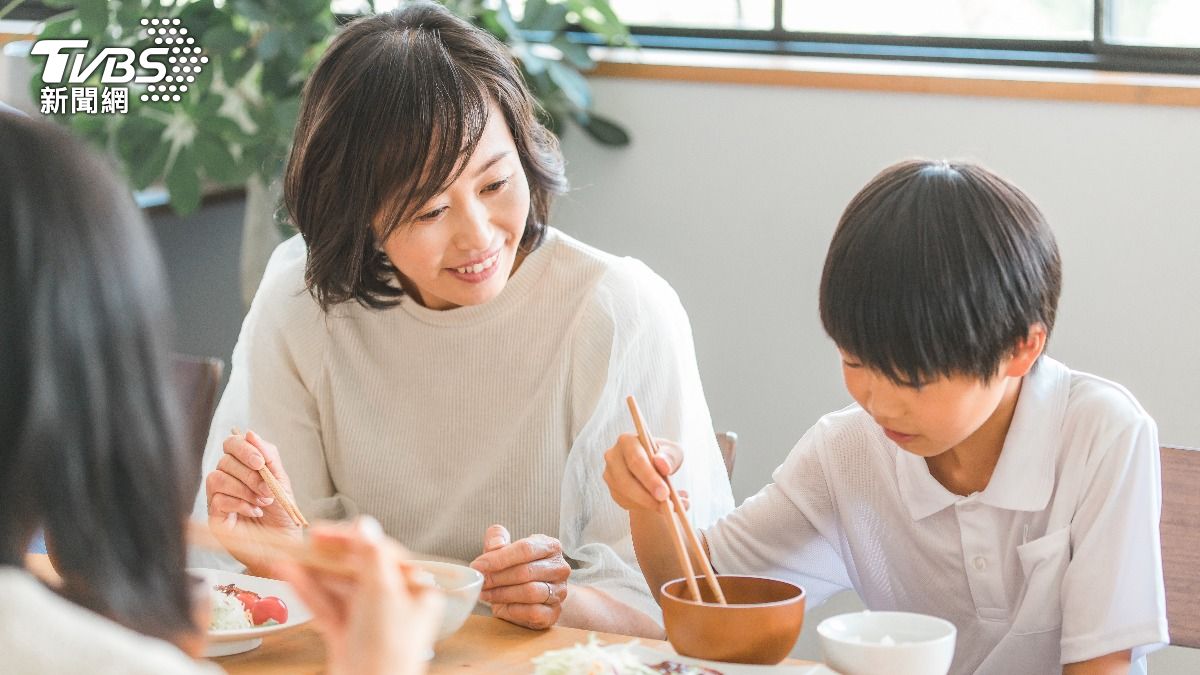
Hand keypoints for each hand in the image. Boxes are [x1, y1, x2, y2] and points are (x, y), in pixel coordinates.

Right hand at [204, 430, 301, 566]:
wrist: (283, 543)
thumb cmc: (282, 513)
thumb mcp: (280, 480)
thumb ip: (268, 456)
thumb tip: (250, 433)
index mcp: (243, 466)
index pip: (232, 444)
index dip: (244, 449)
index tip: (260, 462)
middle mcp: (227, 478)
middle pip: (225, 460)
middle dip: (250, 475)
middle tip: (267, 490)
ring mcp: (218, 496)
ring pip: (217, 478)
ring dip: (245, 489)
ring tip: (262, 502)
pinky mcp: (214, 515)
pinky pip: (218, 499)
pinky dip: (240, 504)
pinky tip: (253, 512)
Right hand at [274, 517, 443, 674]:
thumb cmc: (389, 649)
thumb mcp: (382, 592)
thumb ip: (371, 556)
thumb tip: (365, 525)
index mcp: (416, 589)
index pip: (382, 553)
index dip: (352, 539)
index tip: (326, 532)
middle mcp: (395, 603)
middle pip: (358, 569)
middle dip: (329, 556)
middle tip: (304, 541)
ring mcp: (370, 621)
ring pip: (338, 588)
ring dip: (313, 572)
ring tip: (287, 555)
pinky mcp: (348, 636)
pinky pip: (327, 607)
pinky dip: (309, 592)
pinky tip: (290, 575)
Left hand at [469, 525, 568, 629]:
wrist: (534, 596)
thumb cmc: (517, 567)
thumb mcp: (505, 548)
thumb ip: (497, 539)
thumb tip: (493, 546)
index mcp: (550, 546)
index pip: (525, 548)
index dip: (499, 558)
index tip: (478, 565)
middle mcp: (559, 568)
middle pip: (526, 571)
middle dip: (497, 577)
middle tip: (481, 582)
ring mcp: (560, 591)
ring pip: (530, 592)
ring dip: (502, 594)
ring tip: (486, 594)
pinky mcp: (554, 613)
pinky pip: (533, 612)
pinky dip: (513, 610)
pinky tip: (501, 607)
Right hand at [603, 433, 683, 511]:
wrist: (656, 469)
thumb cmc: (664, 457)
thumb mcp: (673, 452)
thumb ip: (670, 457)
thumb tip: (662, 465)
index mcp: (627, 441)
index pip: (636, 460)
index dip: (650, 478)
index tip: (665, 493)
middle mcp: (613, 456)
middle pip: (626, 480)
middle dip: (647, 496)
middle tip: (667, 506)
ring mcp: (610, 474)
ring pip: (625, 494)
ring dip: (647, 504)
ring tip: (667, 508)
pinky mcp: (612, 490)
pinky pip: (625, 503)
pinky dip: (643, 508)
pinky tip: (657, 506)